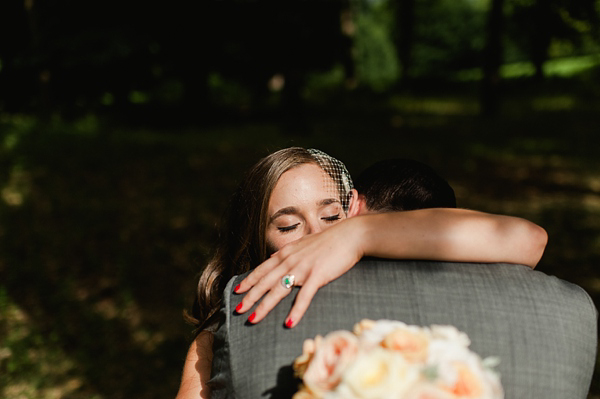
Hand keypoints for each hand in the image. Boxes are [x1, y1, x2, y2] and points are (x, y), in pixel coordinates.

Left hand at [233, 219, 364, 326]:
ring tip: (253, 319)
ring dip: (264, 306)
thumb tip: (275, 258)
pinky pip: (304, 296)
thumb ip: (290, 253)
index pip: (262, 269)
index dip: (249, 281)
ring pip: (278, 290)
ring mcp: (303, 268)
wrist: (350, 235)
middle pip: (265, 282)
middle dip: (250, 297)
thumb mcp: (304, 244)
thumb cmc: (329, 241)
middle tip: (237, 310)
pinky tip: (289, 323)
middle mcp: (290, 260)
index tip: (237, 291)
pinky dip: (296, 310)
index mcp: (286, 253)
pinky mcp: (318, 276)